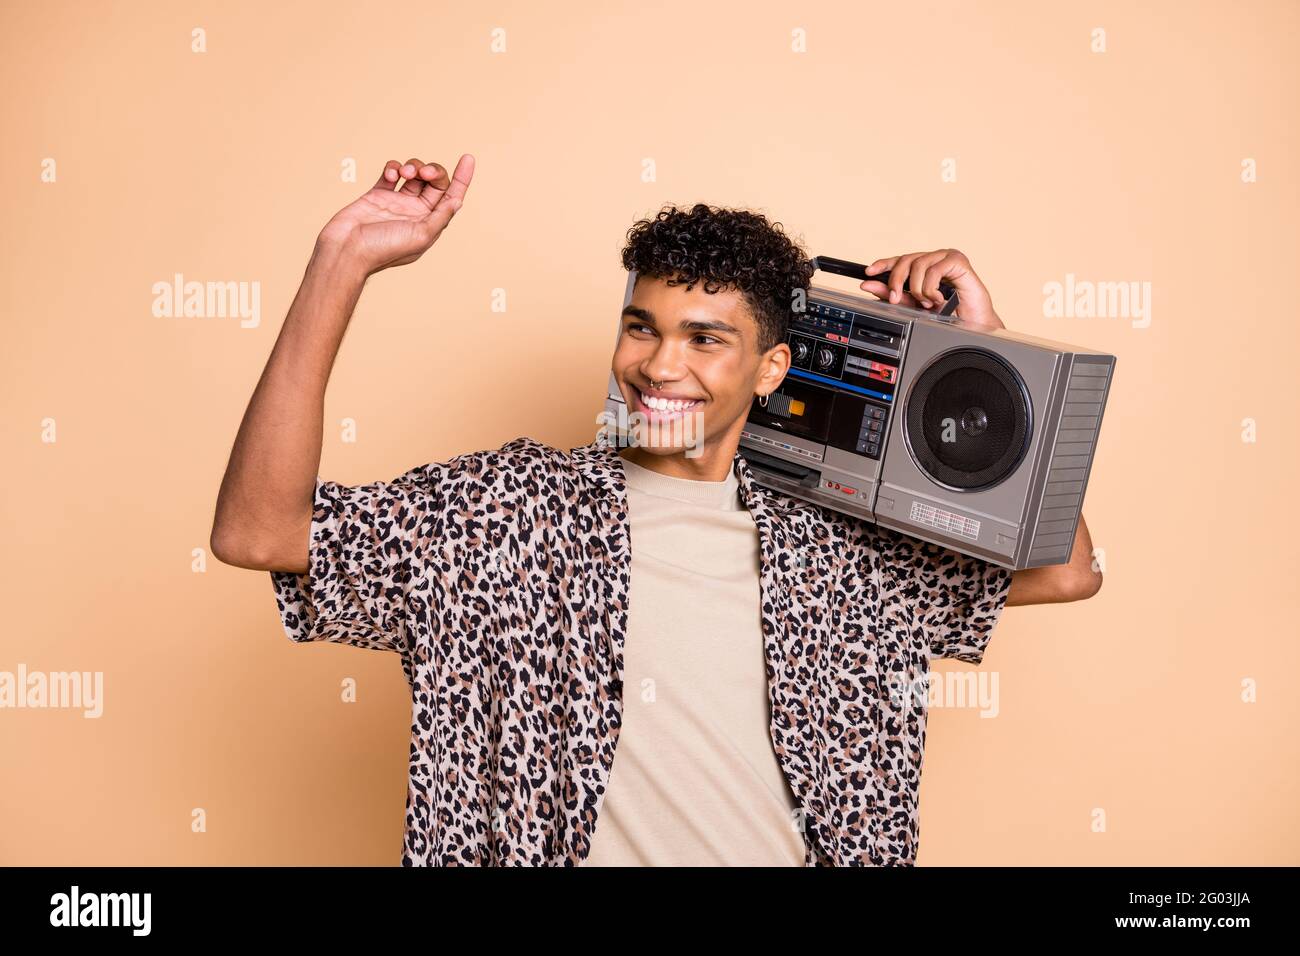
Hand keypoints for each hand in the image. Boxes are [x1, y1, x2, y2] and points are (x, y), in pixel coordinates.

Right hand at [318, 154, 474, 275]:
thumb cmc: (383, 250)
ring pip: (413, 174)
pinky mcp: (377, 194)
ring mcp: (396, 202)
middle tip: (423, 173)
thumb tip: (457, 201)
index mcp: (429, 224)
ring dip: (412, 166)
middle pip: (434, 182)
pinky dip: (392, 168)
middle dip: (432, 171)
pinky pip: (391, 173)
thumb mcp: (421, 237)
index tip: (468, 158)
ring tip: (404, 172)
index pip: (451, 197)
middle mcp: (415, 213)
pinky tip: (390, 176)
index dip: (462, 178)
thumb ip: (440, 217)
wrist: (347, 250)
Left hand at [860, 248, 1003, 330]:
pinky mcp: (958, 261)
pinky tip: (938, 298)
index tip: (868, 272)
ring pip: (918, 264)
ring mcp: (946, 257)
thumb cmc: (948, 313)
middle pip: (906, 259)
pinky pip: (935, 269)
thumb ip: (893, 295)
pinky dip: (931, 287)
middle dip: (896, 280)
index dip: (883, 264)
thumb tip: (869, 285)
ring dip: (918, 289)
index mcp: (924, 267)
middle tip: (895, 298)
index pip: (900, 260)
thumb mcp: (914, 305)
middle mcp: (934, 259)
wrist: (972, 323)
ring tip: (927, 302)